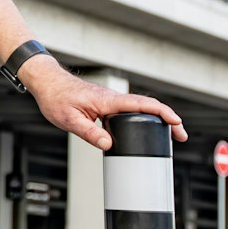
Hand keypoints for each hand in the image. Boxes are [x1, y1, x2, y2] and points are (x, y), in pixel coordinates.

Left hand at [19, 58, 186, 149]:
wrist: (46, 82)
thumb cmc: (55, 97)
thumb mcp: (69, 119)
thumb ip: (89, 133)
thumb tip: (109, 145)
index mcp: (108, 100)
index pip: (143, 105)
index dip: (163, 113)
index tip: (177, 123)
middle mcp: (113, 99)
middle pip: (148, 107)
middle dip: (167, 119)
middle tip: (181, 136)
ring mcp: (110, 101)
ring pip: (140, 108)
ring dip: (157, 119)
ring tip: (170, 135)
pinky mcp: (105, 104)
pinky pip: (130, 111)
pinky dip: (144, 118)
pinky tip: (145, 130)